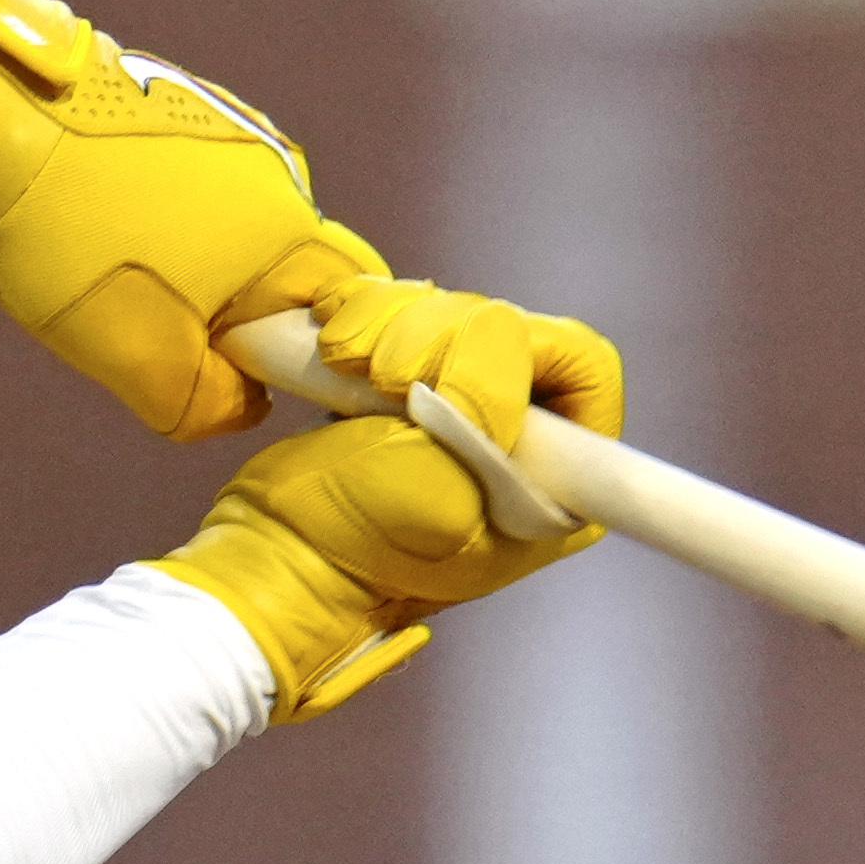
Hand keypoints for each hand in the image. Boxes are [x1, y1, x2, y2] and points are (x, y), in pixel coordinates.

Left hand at [0, 0, 382, 440]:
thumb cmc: (71, 236)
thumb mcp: (135, 356)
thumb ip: (206, 403)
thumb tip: (243, 401)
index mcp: (288, 230)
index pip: (348, 308)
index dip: (309, 354)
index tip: (242, 369)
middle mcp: (279, 167)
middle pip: (289, 266)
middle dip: (241, 309)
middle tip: (164, 326)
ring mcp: (231, 125)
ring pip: (241, 223)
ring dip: (199, 261)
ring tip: (117, 263)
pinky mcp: (183, 100)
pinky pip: (202, 180)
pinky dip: (168, 212)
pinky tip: (104, 214)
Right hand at [134, 274, 624, 712]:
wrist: (281, 554)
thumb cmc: (364, 545)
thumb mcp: (440, 492)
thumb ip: (484, 414)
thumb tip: (497, 341)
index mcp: (562, 477)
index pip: (583, 366)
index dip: (521, 355)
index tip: (450, 393)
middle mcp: (529, 434)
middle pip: (512, 325)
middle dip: (440, 338)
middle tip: (383, 381)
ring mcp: (468, 400)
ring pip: (454, 309)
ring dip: (393, 327)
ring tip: (350, 371)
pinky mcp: (411, 375)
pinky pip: (406, 309)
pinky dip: (365, 313)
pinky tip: (337, 348)